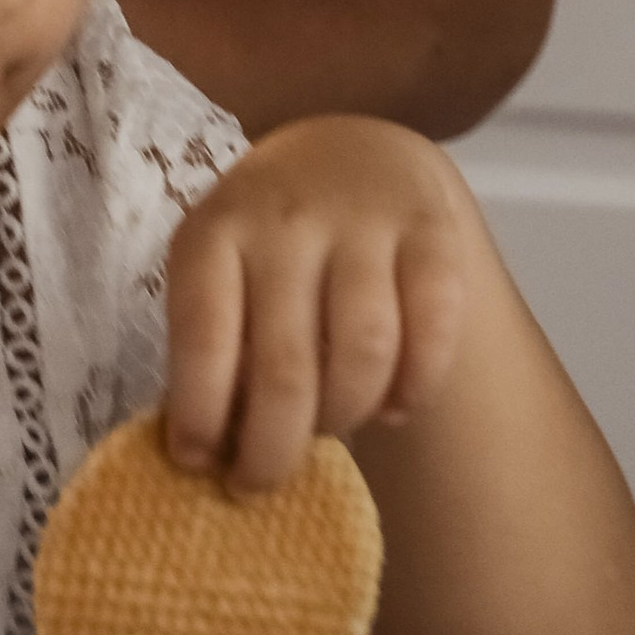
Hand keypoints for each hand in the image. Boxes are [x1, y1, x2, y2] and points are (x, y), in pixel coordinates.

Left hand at [163, 117, 472, 499]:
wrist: (350, 150)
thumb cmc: (267, 243)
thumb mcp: (219, 270)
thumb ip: (213, 346)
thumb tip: (208, 457)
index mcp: (215, 231)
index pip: (205, 337)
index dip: (201, 414)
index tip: (198, 464)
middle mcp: (286, 219)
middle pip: (286, 367)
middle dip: (272, 451)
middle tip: (261, 484)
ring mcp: (364, 221)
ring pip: (365, 354)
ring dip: (345, 416)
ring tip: (330, 428)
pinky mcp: (432, 231)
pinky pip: (436, 330)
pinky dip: (416, 387)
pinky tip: (393, 405)